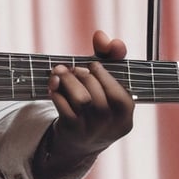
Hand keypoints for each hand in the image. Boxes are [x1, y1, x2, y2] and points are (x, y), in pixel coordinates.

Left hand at [34, 30, 134, 178]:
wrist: (79, 142)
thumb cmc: (96, 103)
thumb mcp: (106, 84)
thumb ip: (109, 56)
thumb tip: (102, 36)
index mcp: (125, 115)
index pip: (120, 96)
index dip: (104, 76)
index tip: (92, 65)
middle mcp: (111, 125)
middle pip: (97, 94)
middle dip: (81, 75)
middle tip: (71, 68)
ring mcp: (91, 130)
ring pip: (82, 100)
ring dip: (68, 81)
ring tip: (59, 71)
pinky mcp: (71, 131)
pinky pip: (63, 107)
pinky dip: (56, 92)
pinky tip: (53, 85)